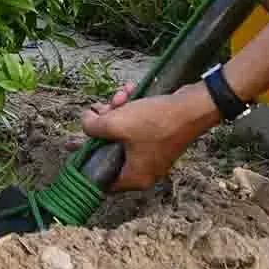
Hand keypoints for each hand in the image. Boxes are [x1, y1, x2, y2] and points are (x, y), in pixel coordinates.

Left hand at [81, 83, 222, 190]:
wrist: (193, 107)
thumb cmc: (156, 122)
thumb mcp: (116, 123)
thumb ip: (93, 127)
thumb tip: (85, 123)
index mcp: (134, 178)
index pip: (101, 178)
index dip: (86, 159)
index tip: (75, 142)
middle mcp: (144, 171)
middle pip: (110, 150)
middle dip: (104, 125)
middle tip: (101, 108)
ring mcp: (153, 154)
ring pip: (124, 134)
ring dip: (118, 112)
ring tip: (121, 95)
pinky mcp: (160, 138)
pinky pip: (137, 127)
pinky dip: (132, 110)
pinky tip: (131, 90)